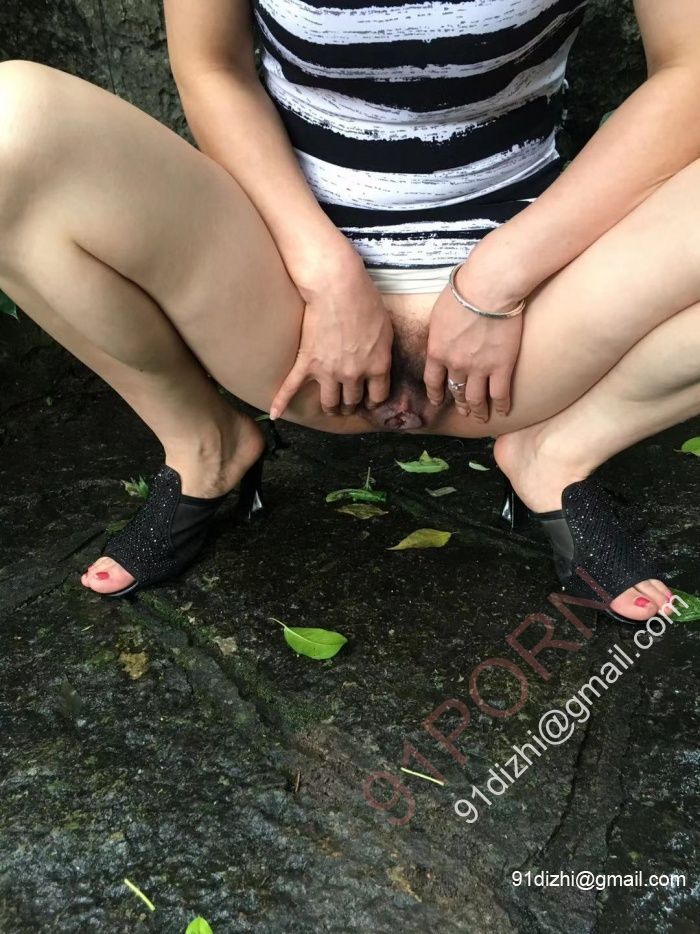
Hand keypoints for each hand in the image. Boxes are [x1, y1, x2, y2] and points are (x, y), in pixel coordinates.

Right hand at [270, 262, 392, 419]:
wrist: (337, 289)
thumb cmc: (365, 302)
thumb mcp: (386, 329)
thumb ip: (383, 353)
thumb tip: (380, 363)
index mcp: (377, 366)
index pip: (378, 397)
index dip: (374, 400)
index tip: (370, 400)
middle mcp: (353, 375)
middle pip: (352, 401)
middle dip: (351, 404)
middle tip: (349, 404)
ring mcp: (328, 371)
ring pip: (329, 402)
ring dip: (330, 407)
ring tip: (330, 408)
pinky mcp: (307, 363)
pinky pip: (292, 387)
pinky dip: (281, 402)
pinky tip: (275, 415)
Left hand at [424, 261, 524, 420]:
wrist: (488, 288)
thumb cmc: (463, 292)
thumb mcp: (439, 313)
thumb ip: (439, 332)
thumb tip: (441, 336)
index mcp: (437, 351)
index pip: (433, 380)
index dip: (435, 393)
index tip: (438, 401)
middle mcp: (455, 365)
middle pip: (456, 390)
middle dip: (459, 403)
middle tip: (463, 411)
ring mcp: (479, 368)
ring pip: (476, 398)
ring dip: (477, 410)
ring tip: (480, 417)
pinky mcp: (502, 366)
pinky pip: (500, 394)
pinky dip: (501, 406)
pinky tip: (503, 412)